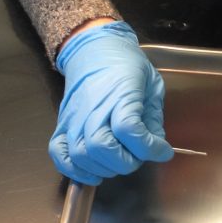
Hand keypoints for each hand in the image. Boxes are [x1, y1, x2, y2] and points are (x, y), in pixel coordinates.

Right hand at [49, 20, 173, 184]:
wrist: (95, 50)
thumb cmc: (127, 66)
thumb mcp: (152, 85)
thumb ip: (154, 119)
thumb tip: (157, 148)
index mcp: (120, 93)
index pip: (129, 129)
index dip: (148, 148)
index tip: (162, 151)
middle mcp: (93, 107)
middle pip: (101, 146)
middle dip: (126, 161)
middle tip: (137, 156)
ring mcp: (74, 117)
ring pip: (81, 154)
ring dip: (104, 168)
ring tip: (118, 162)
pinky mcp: (62, 124)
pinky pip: (59, 153)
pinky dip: (73, 170)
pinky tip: (92, 173)